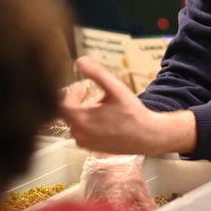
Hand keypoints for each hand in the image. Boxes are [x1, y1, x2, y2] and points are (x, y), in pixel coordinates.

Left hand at [61, 56, 196, 155]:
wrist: (147, 136)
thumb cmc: (133, 114)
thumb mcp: (115, 89)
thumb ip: (97, 73)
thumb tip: (81, 61)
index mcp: (81, 119)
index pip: (63, 104)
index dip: (71, 94)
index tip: (82, 88)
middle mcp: (81, 134)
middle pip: (69, 115)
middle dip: (79, 103)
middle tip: (92, 95)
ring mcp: (87, 144)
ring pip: (77, 125)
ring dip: (85, 114)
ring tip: (101, 107)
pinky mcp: (93, 149)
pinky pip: (84, 134)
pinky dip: (90, 125)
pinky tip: (105, 120)